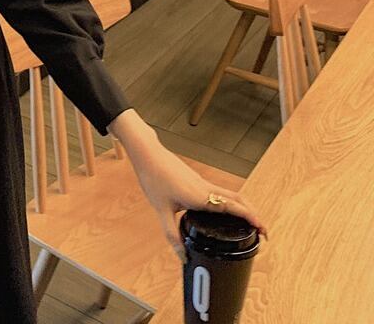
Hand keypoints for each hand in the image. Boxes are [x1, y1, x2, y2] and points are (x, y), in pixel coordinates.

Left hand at [133, 140, 268, 262]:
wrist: (148, 154)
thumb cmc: (154, 178)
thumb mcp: (161, 210)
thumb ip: (172, 235)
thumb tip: (183, 256)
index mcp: (201, 197)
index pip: (234, 208)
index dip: (251, 219)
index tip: (263, 231)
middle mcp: (206, 189)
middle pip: (239, 200)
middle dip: (254, 215)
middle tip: (263, 231)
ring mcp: (203, 183)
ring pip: (232, 194)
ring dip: (245, 207)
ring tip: (251, 222)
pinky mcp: (199, 181)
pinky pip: (222, 192)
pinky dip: (233, 201)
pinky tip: (228, 210)